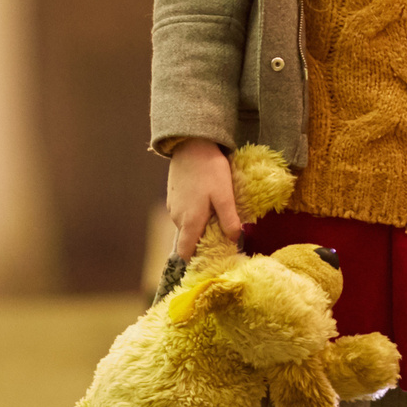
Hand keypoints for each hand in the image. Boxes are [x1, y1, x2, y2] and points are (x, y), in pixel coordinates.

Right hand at [167, 140, 242, 258]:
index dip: (196, 260)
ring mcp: (173, 208)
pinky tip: (207, 205)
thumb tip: (234, 240)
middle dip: (202, 244)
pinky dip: (194, 216)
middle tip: (221, 240)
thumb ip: (229, 220)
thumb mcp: (225, 196)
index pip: (185, 253)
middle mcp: (177, 219)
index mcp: (190, 222)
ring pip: (186, 227)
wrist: (191, 146)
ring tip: (217, 221)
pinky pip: (184, 214)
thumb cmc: (210, 170)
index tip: (211, 261)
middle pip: (188, 241)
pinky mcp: (173, 198)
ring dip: (199, 227)